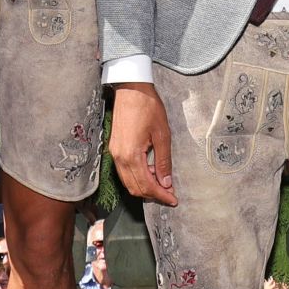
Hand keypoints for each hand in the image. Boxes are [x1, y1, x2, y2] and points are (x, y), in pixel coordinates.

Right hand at [109, 82, 176, 205]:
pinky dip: (138, 177)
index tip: (174, 200)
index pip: (146, 185)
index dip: (161, 196)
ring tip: (163, 184)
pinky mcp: (114, 148)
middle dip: (153, 195)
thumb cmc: (148, 107)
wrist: (131, 88)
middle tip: (170, 194)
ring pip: (128, 182)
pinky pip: (125, 171)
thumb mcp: (162, 134)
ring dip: (145, 186)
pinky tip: (151, 171)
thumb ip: (163, 161)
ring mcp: (115, 153)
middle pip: (135, 188)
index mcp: (131, 156)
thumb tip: (166, 182)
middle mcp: (119, 158)